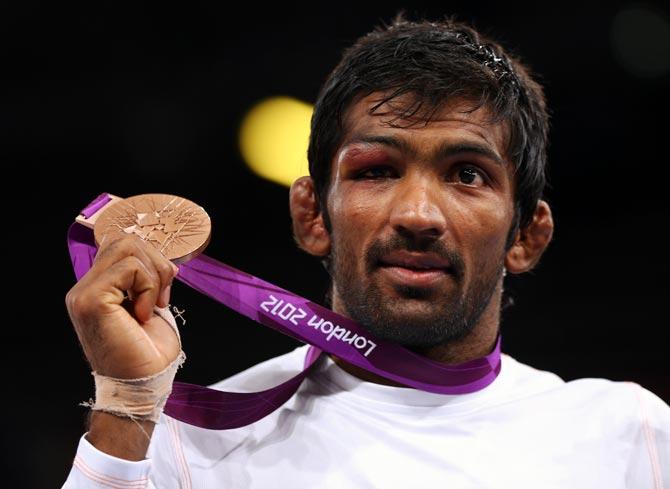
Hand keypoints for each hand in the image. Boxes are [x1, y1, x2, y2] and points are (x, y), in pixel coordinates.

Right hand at [65, 234, 180, 378]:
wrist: (143, 385)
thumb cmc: (148, 354)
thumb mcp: (151, 306)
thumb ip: (146, 279)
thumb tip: (159, 257)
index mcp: (97, 289)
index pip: (120, 245)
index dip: (150, 258)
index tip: (164, 289)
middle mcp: (85, 288)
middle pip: (125, 240)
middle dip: (156, 263)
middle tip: (162, 297)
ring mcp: (84, 294)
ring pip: (127, 246)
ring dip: (153, 274)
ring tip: (152, 305)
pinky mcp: (91, 300)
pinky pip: (130, 268)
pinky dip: (148, 288)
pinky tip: (143, 314)